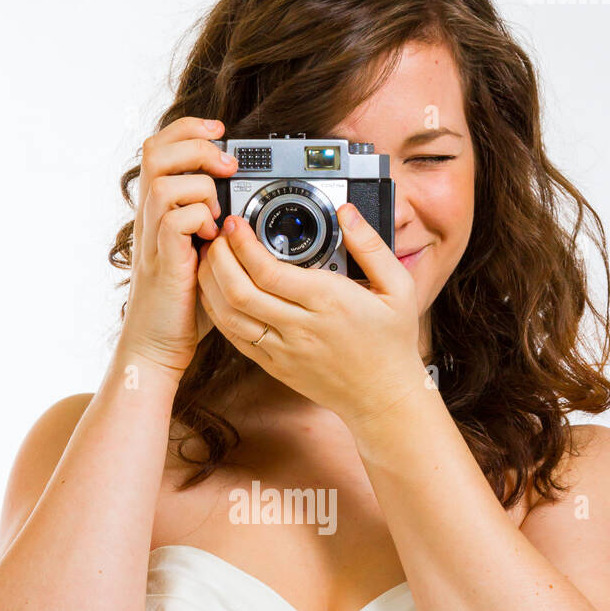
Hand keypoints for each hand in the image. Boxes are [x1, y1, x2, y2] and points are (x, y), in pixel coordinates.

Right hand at [116, 116, 238, 377]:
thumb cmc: (185, 302)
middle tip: (227, 166)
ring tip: (217, 213)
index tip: (221, 131)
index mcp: (160, 207)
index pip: (161, 146)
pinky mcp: (163, 259)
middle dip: (197, 147)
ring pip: (165, 181)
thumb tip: (240, 199)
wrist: (159, 342)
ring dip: (200, 188)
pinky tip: (211, 238)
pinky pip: (174, 218)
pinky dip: (198, 219)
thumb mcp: (202, 251)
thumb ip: (212, 222)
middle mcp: (150, 215)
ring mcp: (153, 236)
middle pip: (156, 151)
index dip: (189, 128)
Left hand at [197, 203, 428, 426]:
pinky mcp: (275, 367)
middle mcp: (300, 328)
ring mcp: (284, 351)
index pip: (269, 272)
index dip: (243, 244)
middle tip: (218, 237)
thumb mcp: (398, 288)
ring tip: (211, 259)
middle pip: (240, 291)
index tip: (235, 224)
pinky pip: (235, 339)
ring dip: (211, 284)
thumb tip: (348, 212)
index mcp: (328, 302)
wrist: (384, 398)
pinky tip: (216, 292)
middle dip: (219, 258)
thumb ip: (372, 246)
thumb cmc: (392, 344)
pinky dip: (218, 312)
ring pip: (229, 316)